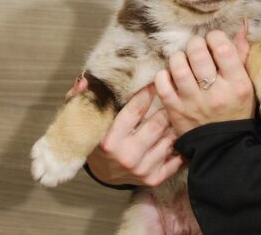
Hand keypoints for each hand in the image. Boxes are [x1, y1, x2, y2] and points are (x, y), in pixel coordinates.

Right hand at [67, 77, 183, 186]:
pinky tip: (180, 133)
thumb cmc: (96, 140)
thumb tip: (84, 81)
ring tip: (179, 110)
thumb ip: (80, 99)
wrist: (103, 173)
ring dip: (175, 123)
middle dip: (166, 106)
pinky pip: (175, 159)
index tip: (155, 81)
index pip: (134, 111)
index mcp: (109, 141)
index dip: (147, 93)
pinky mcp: (154, 179)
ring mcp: (142, 169)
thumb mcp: (84, 120)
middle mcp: (127, 157)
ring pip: (169, 139)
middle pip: (157, 124)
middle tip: (173, 93)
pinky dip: (180, 145)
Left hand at [154, 22, 254, 135]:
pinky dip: (164, 75)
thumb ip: (242, 53)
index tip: (213, 41)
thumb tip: (241, 24)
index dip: (215, 37)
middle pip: (198, 53)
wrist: (224, 147)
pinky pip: (162, 84)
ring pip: (178, 66)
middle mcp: (216, 93)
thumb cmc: (236, 109)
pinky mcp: (176, 111)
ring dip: (179, 57)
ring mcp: (194, 102)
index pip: (223, 47)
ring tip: (183, 61)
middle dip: (195, 44)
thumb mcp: (246, 83)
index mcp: (238, 84)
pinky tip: (171, 76)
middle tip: (196, 49)